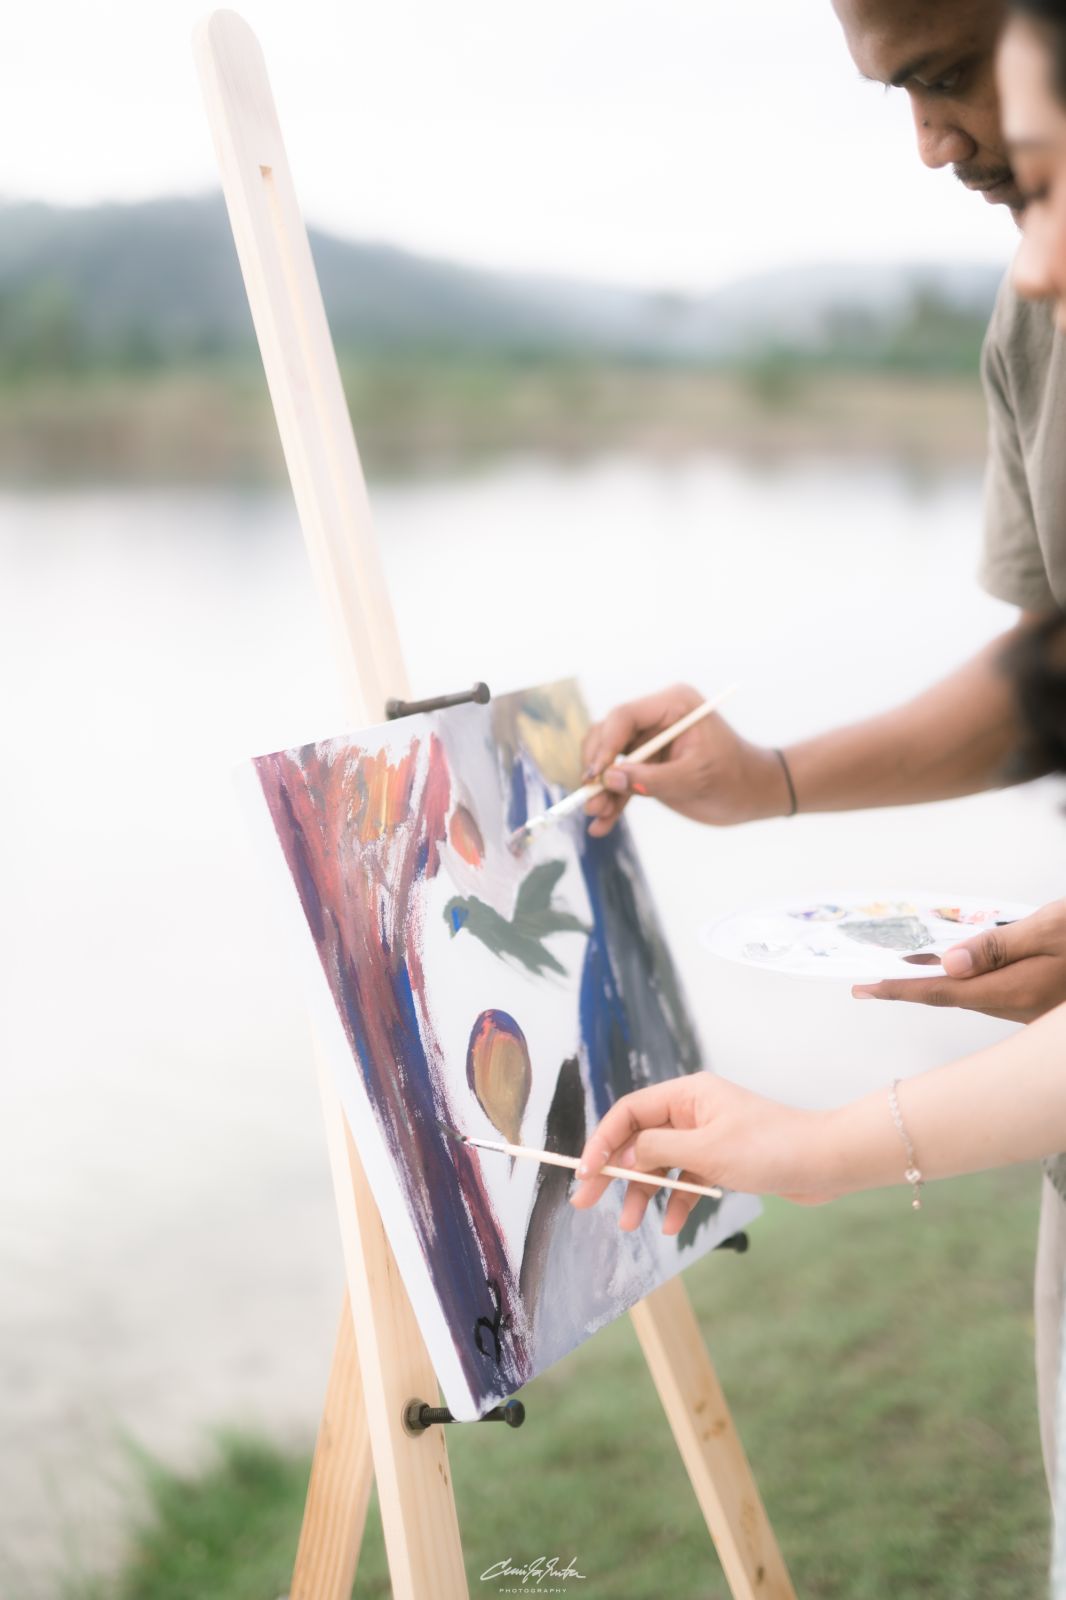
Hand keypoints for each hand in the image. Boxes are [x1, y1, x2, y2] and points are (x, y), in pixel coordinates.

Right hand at [568, 1073, 839, 1234]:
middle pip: (640, 1140)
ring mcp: (708, 1137)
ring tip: (628, 1224)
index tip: (584, 1173)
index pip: (630, 1113)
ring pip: (662, 1164)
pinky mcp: (724, 1160)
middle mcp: (694, 1111)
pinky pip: (688, 1179)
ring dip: (644, 1193)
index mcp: (687, 1095)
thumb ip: (659, 1150)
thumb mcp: (707, 1151)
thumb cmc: (770, 1148)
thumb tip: (623, 1154)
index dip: (602, 1141)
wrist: (826, 1163)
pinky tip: (672, 1227)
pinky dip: (678, 1200)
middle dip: (615, 1171)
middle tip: (587, 1201)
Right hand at [581, 683, 789, 835]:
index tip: (596, 775)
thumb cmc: (735, 779)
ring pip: (609, 761)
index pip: (624, 717)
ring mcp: (649, 743)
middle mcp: (656, 719)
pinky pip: (621, 782)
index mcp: (672, 705)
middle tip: (591, 799)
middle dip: (597, 769)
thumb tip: (609, 778)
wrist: (753, 796)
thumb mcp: (695, 778)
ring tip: (597, 817)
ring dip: (601, 790)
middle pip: (608, 736)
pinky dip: (613, 802)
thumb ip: (652, 779)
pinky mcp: (647, 767)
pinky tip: (603, 826)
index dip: (605, 745)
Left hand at [852, 899, 1065, 1023]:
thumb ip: (996, 946)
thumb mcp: (1048, 930)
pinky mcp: (1036, 999)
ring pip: (970, 993)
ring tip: (899, 966)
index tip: (862, 988)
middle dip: (909, 987)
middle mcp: (1015, 1005)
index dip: (898, 990)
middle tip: (867, 981)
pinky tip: (953, 961)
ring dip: (936, 981)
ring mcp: (1027, 1006)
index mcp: (1012, 990)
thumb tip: (946, 962)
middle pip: (950, 996)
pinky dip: (965, 977)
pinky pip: (990, 989)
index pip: (941, 992)